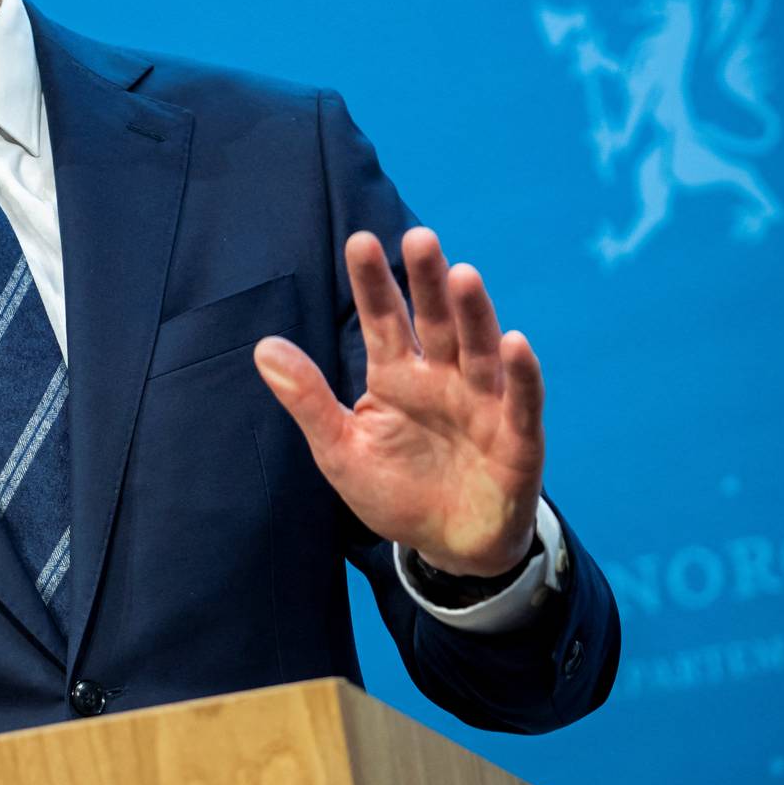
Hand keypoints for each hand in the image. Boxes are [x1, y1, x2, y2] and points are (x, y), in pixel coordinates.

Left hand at [251, 228, 543, 576]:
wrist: (450, 548)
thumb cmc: (395, 491)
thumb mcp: (340, 450)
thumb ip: (308, 399)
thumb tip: (262, 346)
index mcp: (397, 377)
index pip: (383, 320)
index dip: (373, 284)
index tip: (359, 241)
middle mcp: (443, 378)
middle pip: (435, 322)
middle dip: (427, 281)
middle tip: (418, 236)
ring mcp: (483, 404)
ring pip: (479, 349)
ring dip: (474, 314)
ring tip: (463, 274)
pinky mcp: (518, 439)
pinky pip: (521, 401)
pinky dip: (520, 374)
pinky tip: (514, 342)